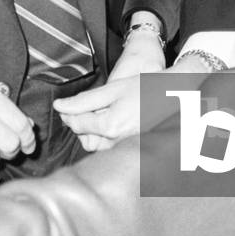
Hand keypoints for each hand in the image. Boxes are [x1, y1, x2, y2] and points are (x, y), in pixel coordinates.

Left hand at [53, 32, 164, 151]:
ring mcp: (126, 147)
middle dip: (79, 124)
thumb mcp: (113, 89)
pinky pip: (111, 146)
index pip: (77, 125)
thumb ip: (84, 100)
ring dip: (92, 131)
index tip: (64, 106)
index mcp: (110, 126)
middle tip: (79, 108)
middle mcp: (117, 142)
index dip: (67, 114)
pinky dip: (106, 135)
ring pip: (97, 145)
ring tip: (97, 113)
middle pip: (85, 139)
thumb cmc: (145, 88)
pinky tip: (111, 120)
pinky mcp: (132, 148)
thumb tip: (60, 106)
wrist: (174, 94)